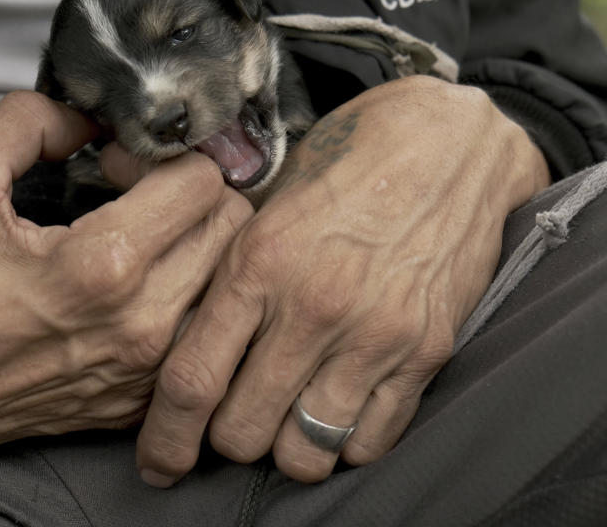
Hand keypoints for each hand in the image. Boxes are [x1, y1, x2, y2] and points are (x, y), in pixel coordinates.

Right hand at [0, 91, 251, 456]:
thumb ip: (30, 121)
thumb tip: (84, 115)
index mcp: (104, 266)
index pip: (202, 182)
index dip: (160, 156)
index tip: (115, 165)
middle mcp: (140, 325)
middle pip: (232, 230)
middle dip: (192, 193)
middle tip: (136, 193)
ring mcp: (142, 371)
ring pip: (226, 285)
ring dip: (195, 247)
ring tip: (141, 238)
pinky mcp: (133, 402)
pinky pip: (197, 336)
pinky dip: (182, 301)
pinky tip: (133, 291)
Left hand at [136, 76, 549, 485]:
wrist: (447, 143)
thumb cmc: (345, 167)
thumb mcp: (265, 202)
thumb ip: (221, 270)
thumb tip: (174, 328)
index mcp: (257, 264)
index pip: (192, 380)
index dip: (166, 437)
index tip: (158, 463)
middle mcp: (312, 307)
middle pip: (242, 431)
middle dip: (226, 441)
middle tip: (232, 421)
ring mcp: (373, 334)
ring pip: (304, 452)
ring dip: (286, 448)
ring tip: (286, 419)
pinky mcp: (426, 351)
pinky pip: (370, 442)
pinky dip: (344, 442)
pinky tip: (336, 409)